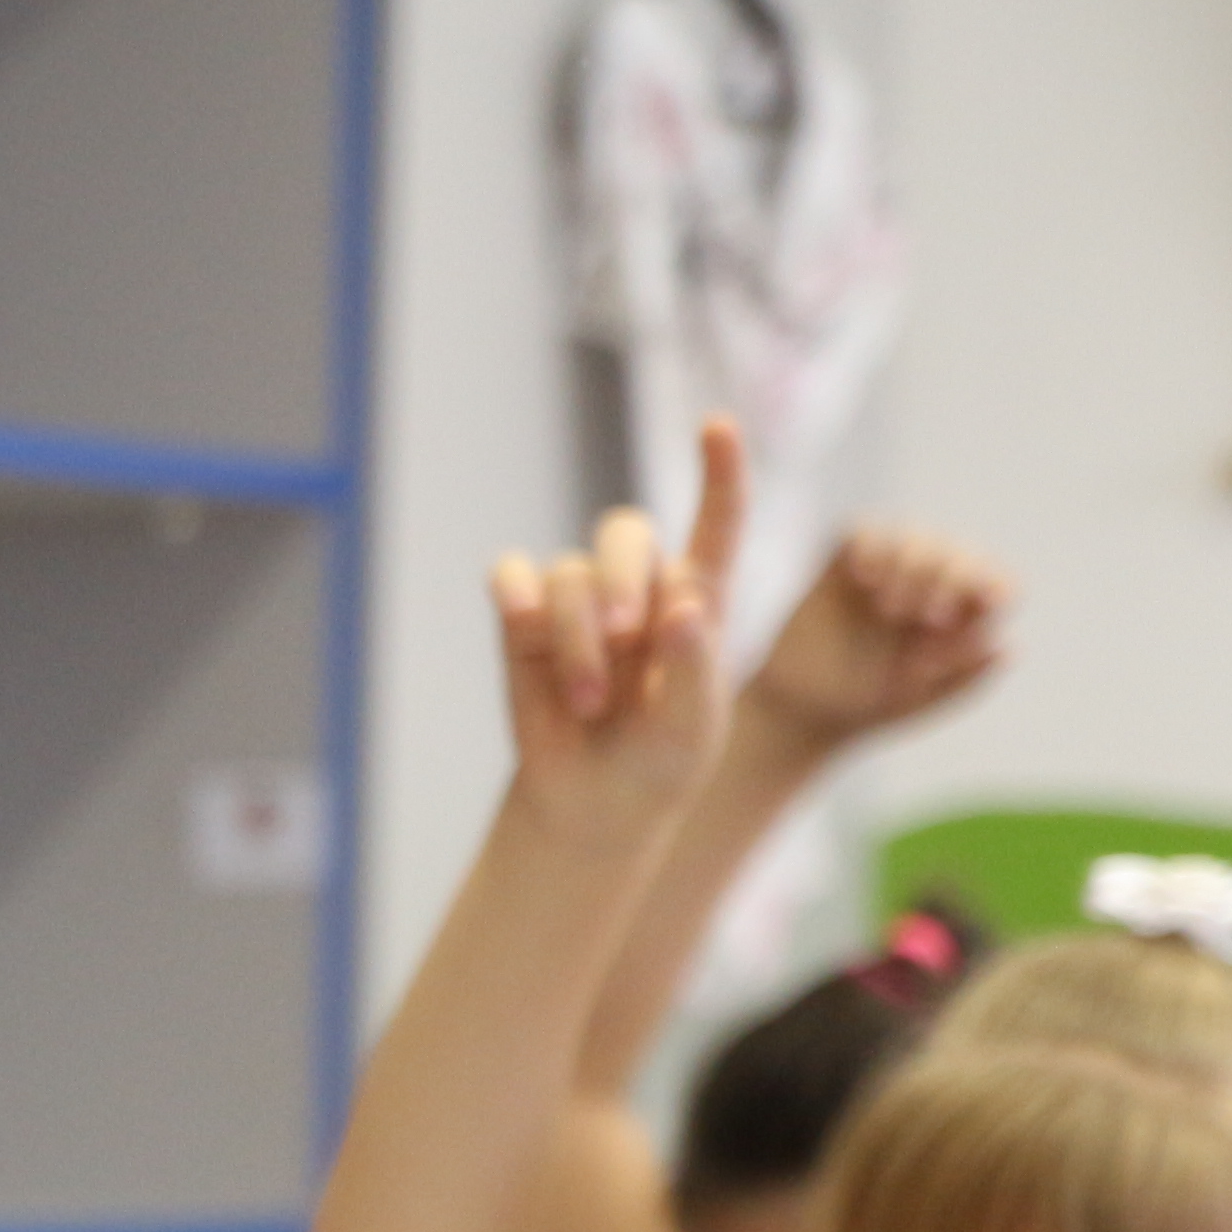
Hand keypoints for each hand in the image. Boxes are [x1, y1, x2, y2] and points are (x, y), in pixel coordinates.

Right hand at [491, 416, 739, 847]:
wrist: (592, 805)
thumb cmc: (658, 764)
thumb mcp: (693, 730)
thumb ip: (694, 670)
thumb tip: (679, 606)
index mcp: (699, 600)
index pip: (716, 524)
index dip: (720, 473)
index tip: (717, 426)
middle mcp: (640, 586)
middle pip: (625, 532)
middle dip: (622, 579)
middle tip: (625, 637)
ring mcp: (580, 601)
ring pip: (568, 573)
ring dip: (576, 635)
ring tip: (586, 699)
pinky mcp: (524, 619)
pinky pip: (512, 574)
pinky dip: (514, 591)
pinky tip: (520, 617)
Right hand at [736, 519, 1010, 757]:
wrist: (799, 711)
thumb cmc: (863, 711)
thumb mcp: (918, 704)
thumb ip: (964, 681)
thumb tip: (1009, 647)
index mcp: (957, 618)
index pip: (992, 582)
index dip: (988, 585)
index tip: (970, 610)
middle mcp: (925, 587)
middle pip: (953, 552)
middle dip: (943, 576)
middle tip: (922, 617)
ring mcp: (883, 572)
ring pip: (911, 535)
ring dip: (908, 563)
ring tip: (886, 606)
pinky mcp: (840, 566)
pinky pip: (860, 532)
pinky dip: (868, 547)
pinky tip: (863, 581)